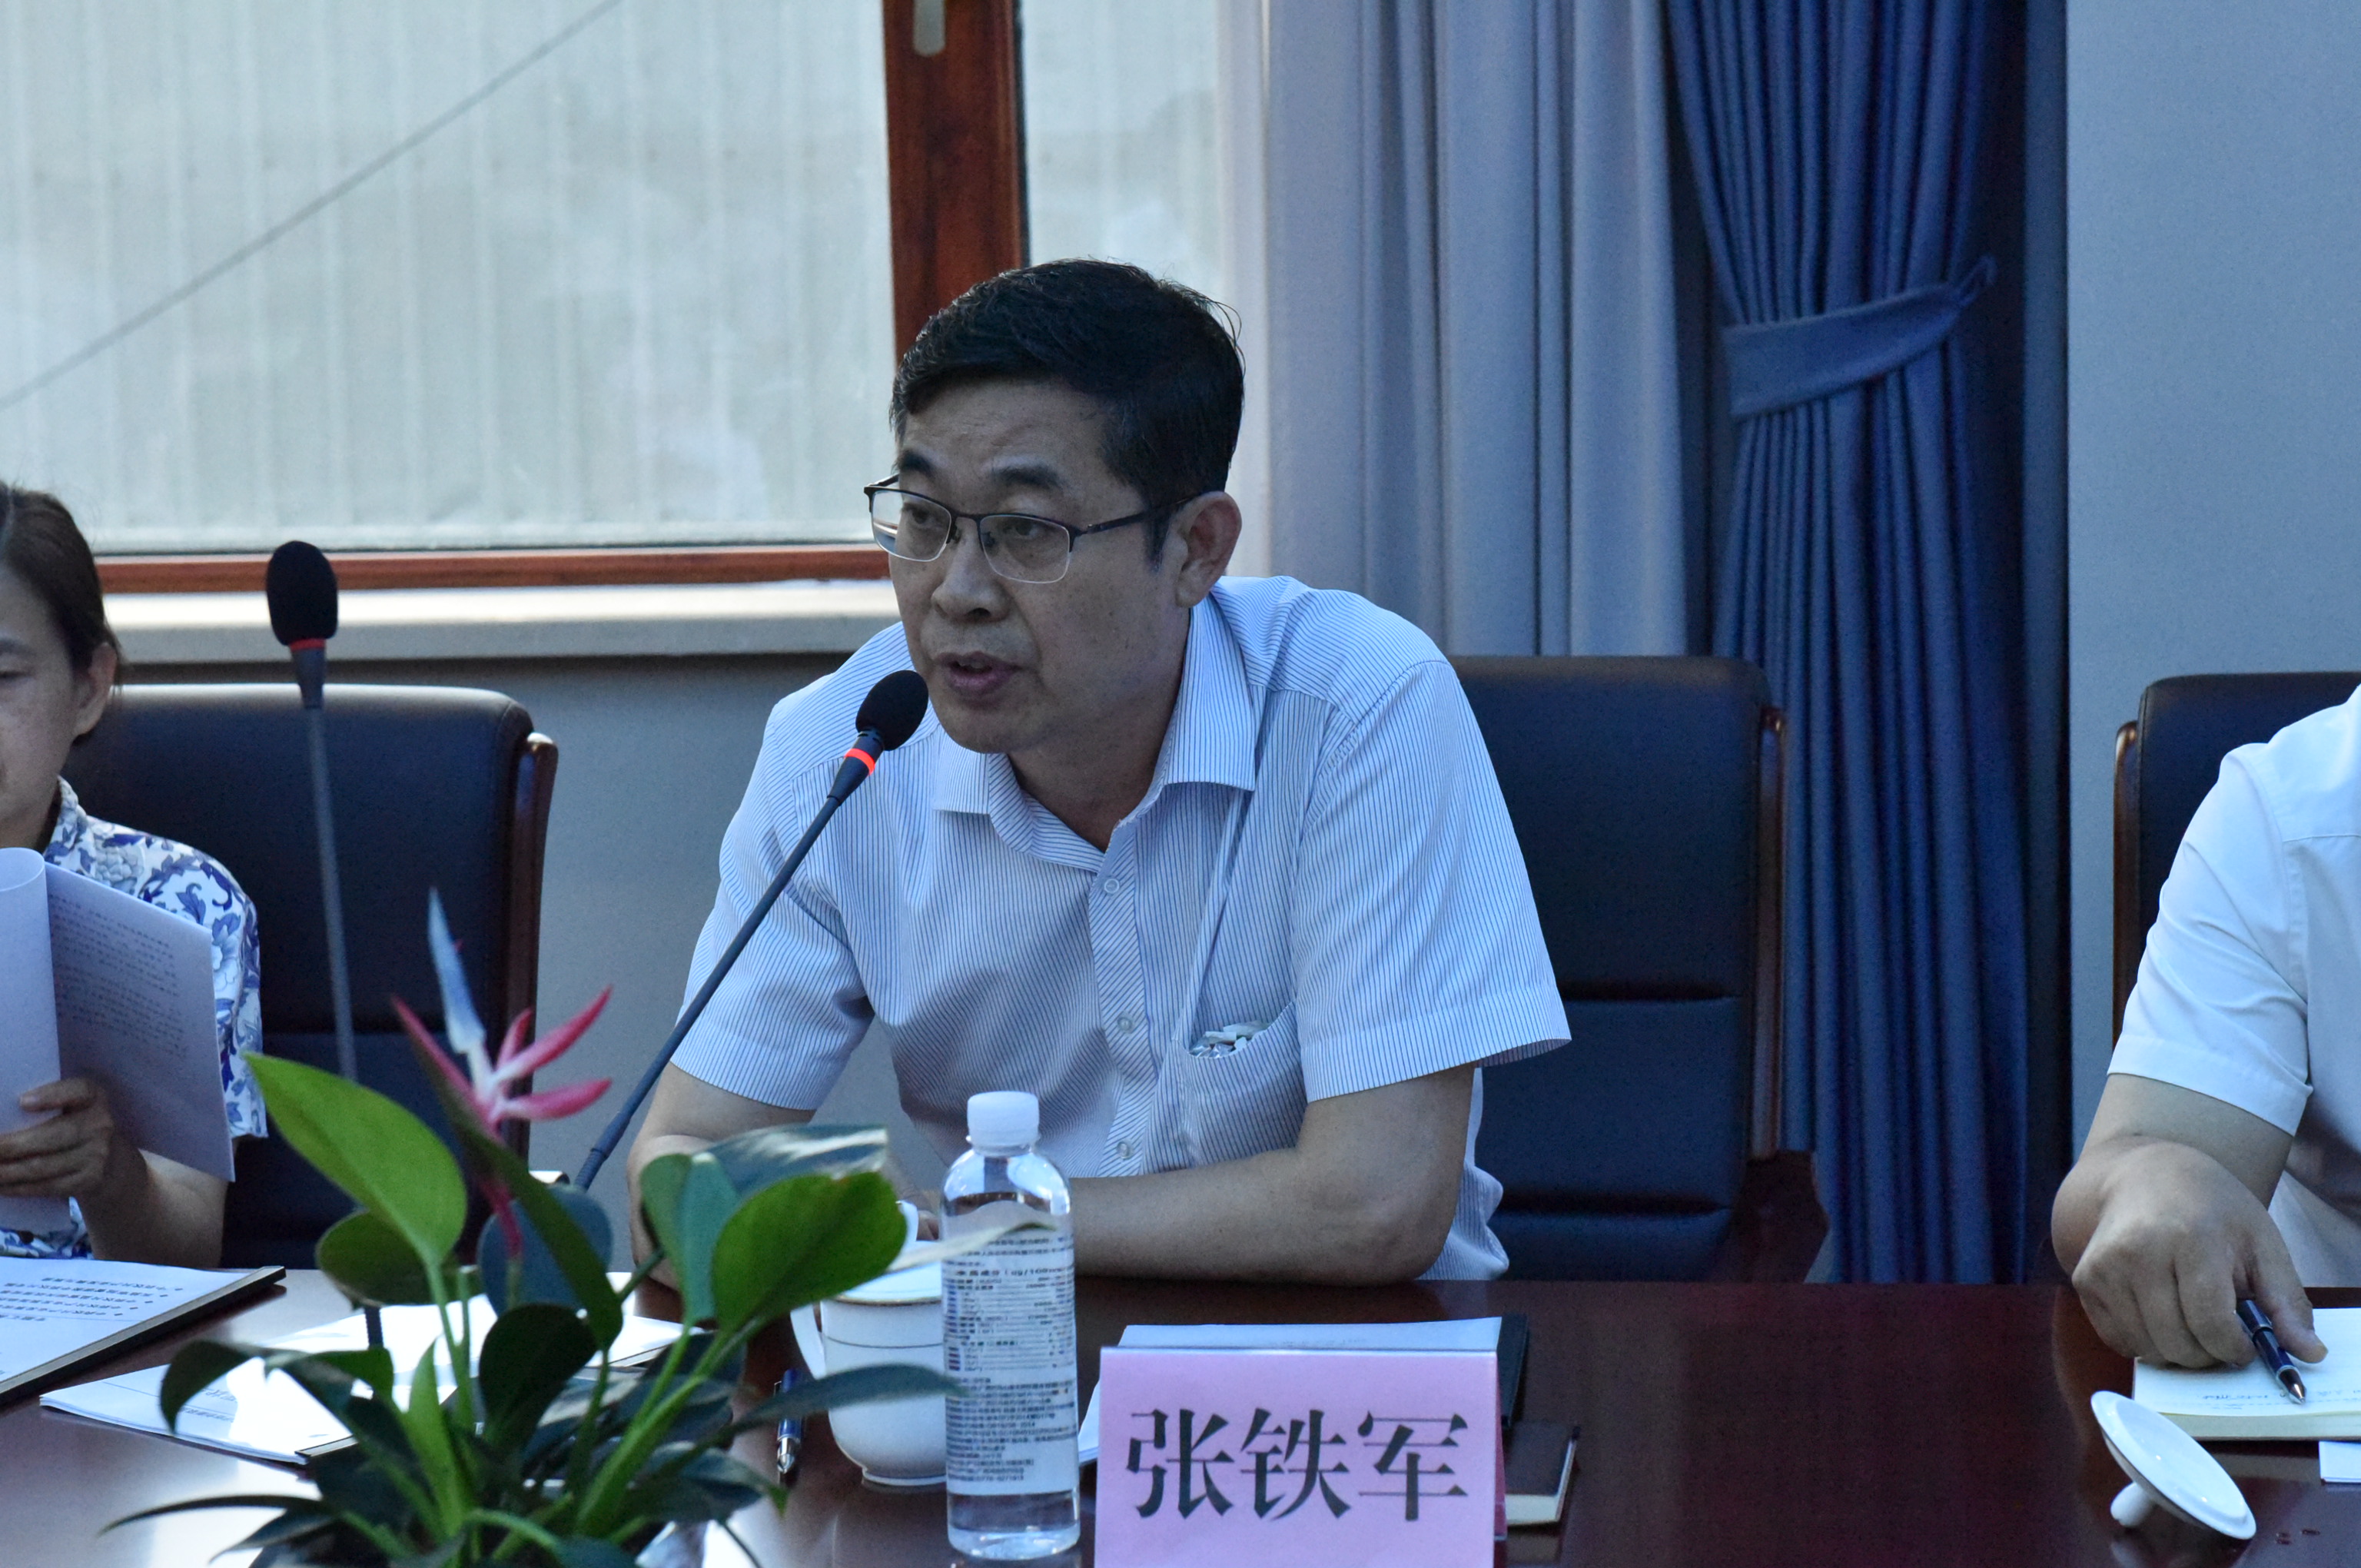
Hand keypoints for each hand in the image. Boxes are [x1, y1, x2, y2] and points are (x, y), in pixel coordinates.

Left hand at [0, 1077, 130, 1201]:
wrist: (111, 1162)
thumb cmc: (75, 1126)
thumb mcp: (72, 1107)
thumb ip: (46, 1107)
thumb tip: (2, 1119)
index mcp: (93, 1098)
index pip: (79, 1091)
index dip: (52, 1096)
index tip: (22, 1102)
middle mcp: (100, 1125)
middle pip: (52, 1136)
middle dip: (10, 1146)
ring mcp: (97, 1155)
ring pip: (43, 1166)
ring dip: (6, 1172)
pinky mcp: (89, 1181)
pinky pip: (48, 1187)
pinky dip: (19, 1188)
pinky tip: (1, 1186)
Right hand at [2069, 1137, 2324, 1367]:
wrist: (2144, 1176)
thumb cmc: (2210, 1210)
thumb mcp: (2261, 1243)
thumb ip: (2286, 1301)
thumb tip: (2310, 1353)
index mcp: (2189, 1238)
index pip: (2211, 1322)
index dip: (2234, 1348)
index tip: (2244, 1345)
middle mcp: (2137, 1251)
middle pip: (2176, 1341)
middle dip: (2207, 1354)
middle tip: (2219, 1338)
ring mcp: (2104, 1266)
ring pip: (2146, 1347)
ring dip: (2175, 1352)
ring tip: (2190, 1325)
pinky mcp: (2084, 1280)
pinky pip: (2118, 1339)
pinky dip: (2144, 1343)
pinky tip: (2160, 1318)